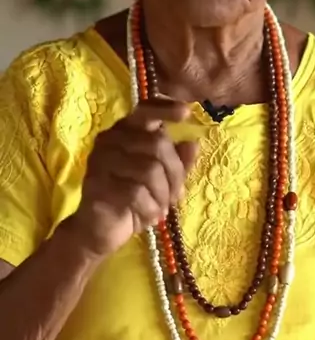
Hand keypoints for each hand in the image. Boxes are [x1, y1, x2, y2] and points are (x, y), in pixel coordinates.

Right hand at [70, 101, 197, 257]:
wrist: (99, 230)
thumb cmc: (131, 200)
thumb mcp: (161, 181)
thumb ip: (177, 162)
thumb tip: (193, 143)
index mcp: (124, 132)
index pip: (144, 111)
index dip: (165, 109)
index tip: (185, 111)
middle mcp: (109, 140)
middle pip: (158, 144)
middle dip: (175, 174)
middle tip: (176, 196)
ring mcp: (100, 160)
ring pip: (150, 170)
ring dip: (163, 194)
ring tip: (161, 208)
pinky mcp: (97, 184)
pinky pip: (137, 192)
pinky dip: (151, 208)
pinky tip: (148, 216)